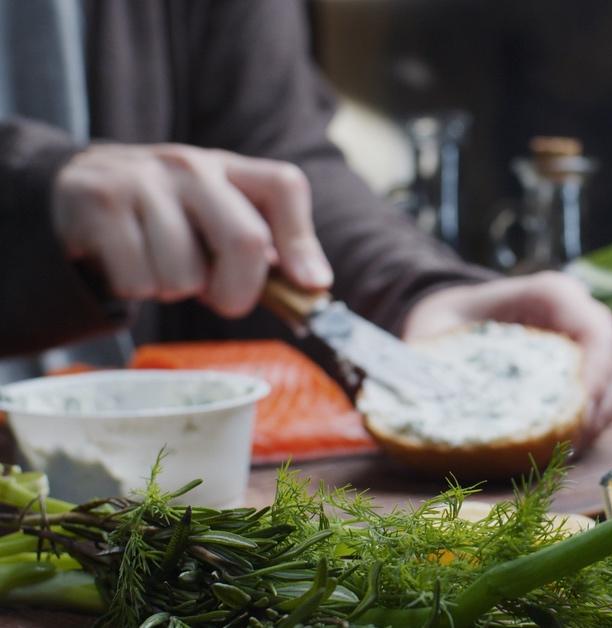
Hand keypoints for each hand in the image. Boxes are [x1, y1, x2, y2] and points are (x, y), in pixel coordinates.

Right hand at [51, 143, 331, 316]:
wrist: (77, 186)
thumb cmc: (167, 215)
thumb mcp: (219, 216)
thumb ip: (267, 247)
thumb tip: (315, 283)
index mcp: (229, 167)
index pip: (284, 186)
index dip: (303, 243)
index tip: (307, 284)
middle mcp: (190, 165)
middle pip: (246, 241)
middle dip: (238, 291)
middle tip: (221, 298)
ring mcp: (142, 180)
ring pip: (185, 275)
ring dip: (176, 291)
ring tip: (161, 266)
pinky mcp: (98, 203)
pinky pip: (137, 281)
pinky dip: (136, 290)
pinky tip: (128, 263)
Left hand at [403, 272, 611, 445]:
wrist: (455, 318)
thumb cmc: (445, 322)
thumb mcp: (430, 333)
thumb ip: (428, 365)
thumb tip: (404, 414)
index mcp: (551, 295)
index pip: (595, 329)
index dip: (596, 373)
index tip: (576, 414)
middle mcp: (580, 315)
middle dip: (600, 408)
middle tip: (568, 445)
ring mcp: (591, 344)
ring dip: (600, 421)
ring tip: (565, 452)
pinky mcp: (591, 371)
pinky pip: (610, 398)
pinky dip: (593, 425)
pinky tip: (562, 447)